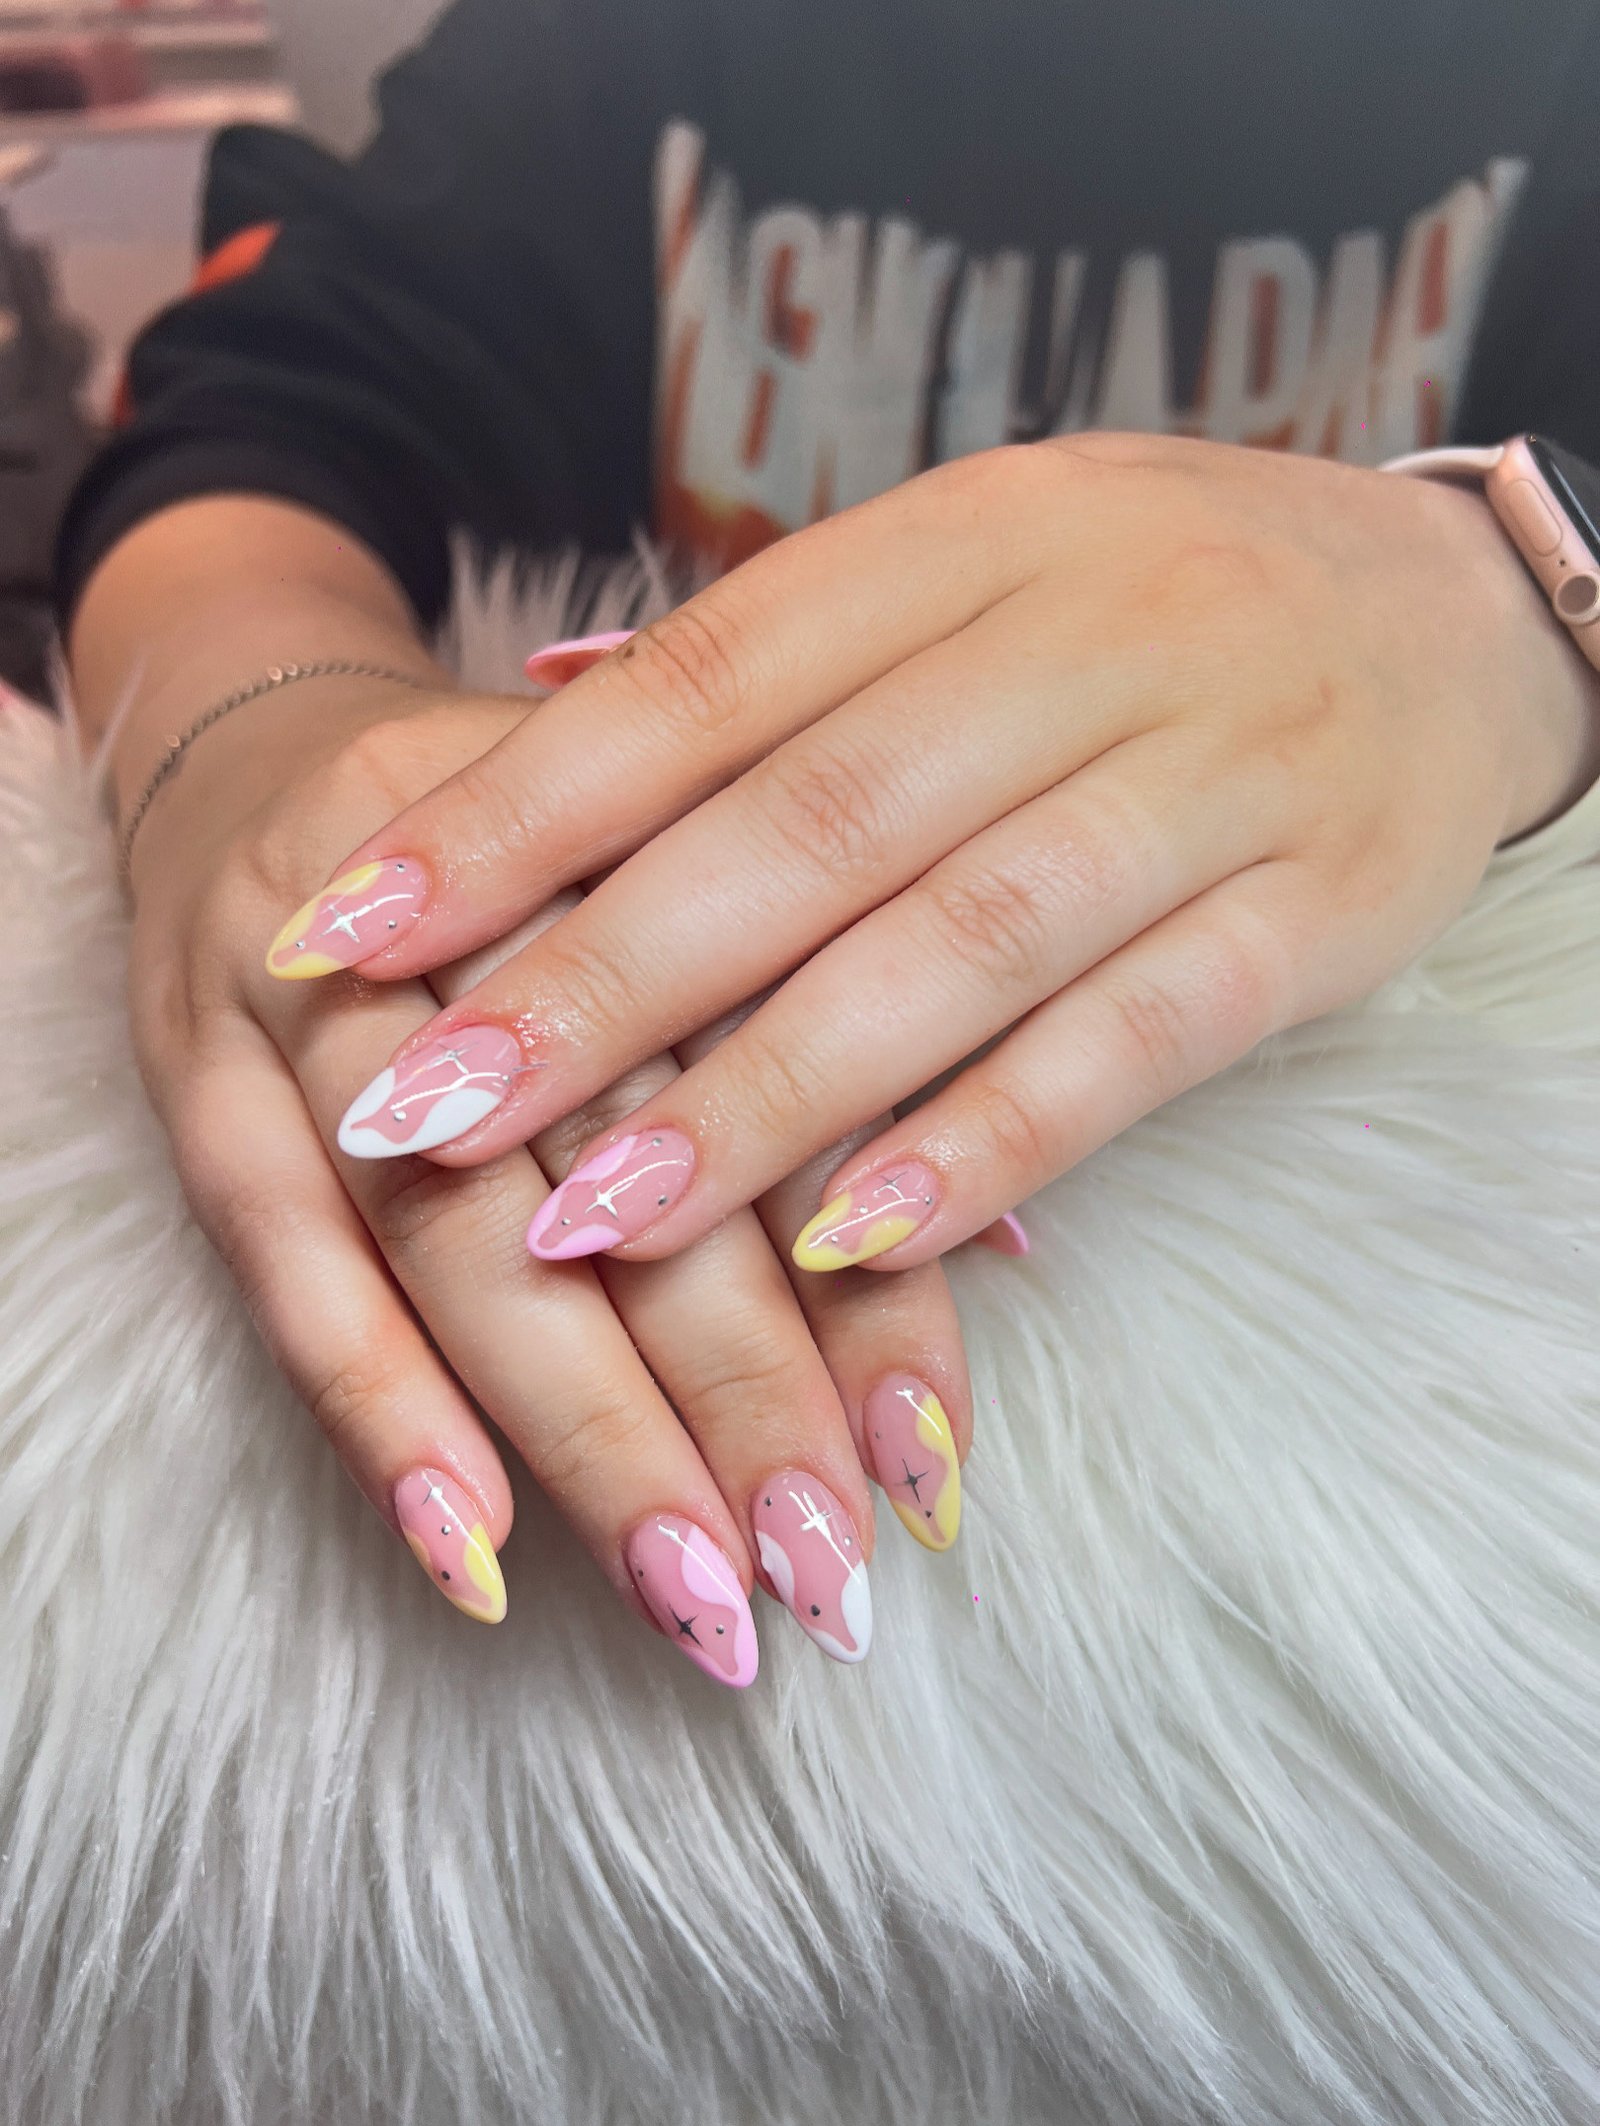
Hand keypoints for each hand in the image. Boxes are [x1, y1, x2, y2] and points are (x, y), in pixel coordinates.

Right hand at [125, 673, 972, 1684]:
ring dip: (582, 1431)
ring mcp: (319, 990)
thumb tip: (1013, 1245)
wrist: (264, 751)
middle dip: (740, 1389)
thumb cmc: (539, 859)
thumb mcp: (706, 901)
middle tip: (827, 1573)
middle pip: (628, 1164)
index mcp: (651, 833)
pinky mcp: (194, 1071)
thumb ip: (842, 1049)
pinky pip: (278, 1257)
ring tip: (695, 1596)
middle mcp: (482, 902)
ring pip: (460, 1229)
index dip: (864, 1279)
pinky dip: (376, 1408)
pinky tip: (471, 1553)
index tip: (933, 1468)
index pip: (781, 1082)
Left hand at [275, 434, 1599, 1272]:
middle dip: (594, 982)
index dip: (519, 811)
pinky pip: (1138, 1036)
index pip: (706, 678)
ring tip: (590, 1221)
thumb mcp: (981, 556)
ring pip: (958, 945)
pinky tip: (852, 1244)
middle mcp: (1085, 640)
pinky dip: (993, 1143)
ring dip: (761, 1097)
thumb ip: (783, 651)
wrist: (1452, 605)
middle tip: (418, 1110)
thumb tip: (539, 697)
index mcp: (969, 537)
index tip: (353, 934)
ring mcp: (1214, 775)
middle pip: (807, 825)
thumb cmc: (1162, 599)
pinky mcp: (1315, 910)